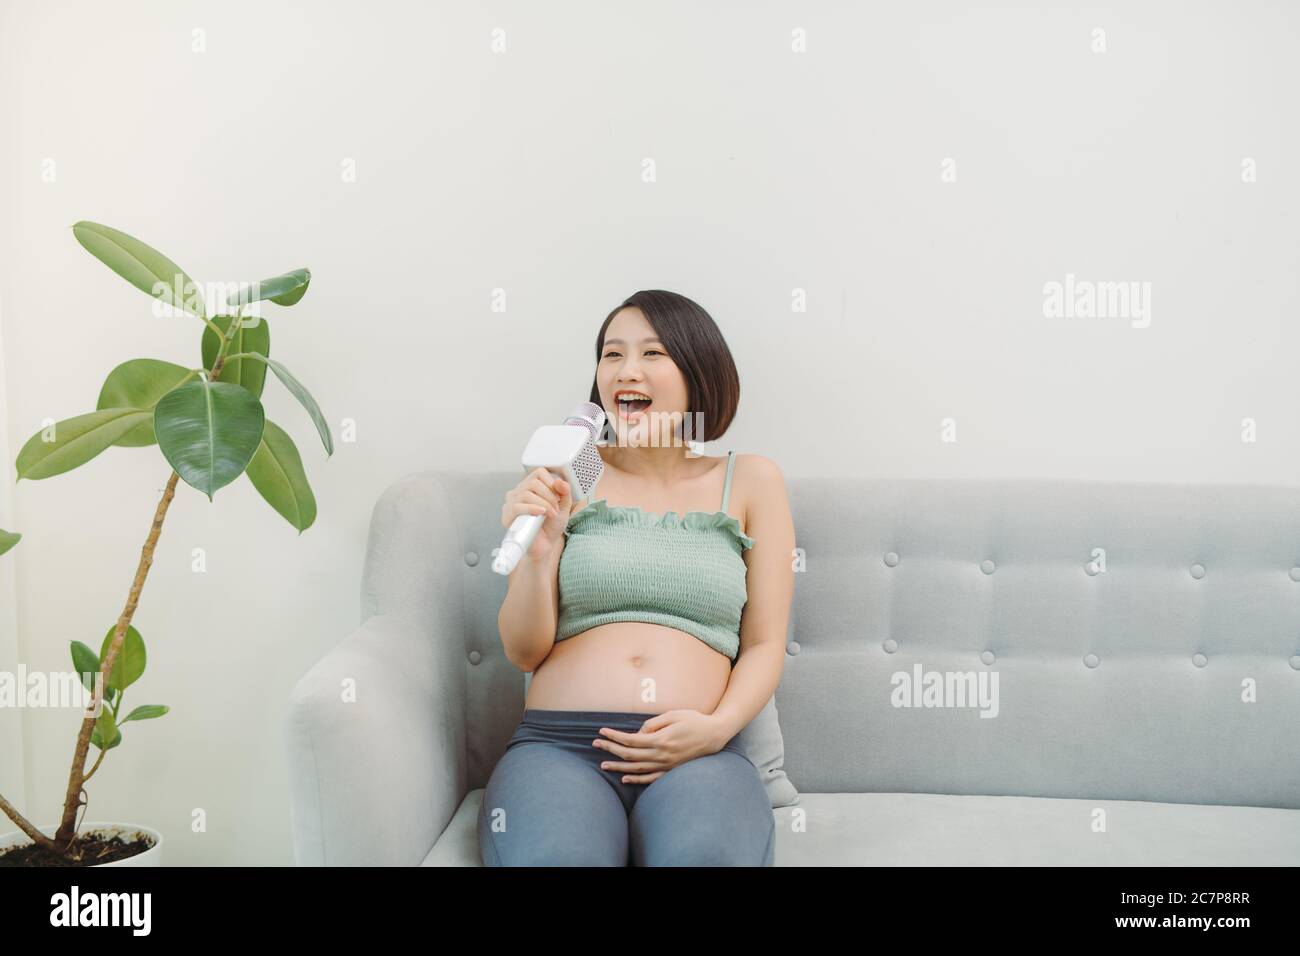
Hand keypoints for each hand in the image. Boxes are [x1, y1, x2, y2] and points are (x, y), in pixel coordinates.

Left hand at [592, 709, 727, 784]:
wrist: (714, 735)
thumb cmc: (694, 720)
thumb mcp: (674, 715)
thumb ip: (654, 724)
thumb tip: (639, 733)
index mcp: (661, 740)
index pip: (630, 740)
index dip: (614, 736)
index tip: (601, 731)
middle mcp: (662, 755)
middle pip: (630, 755)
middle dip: (610, 750)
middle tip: (595, 744)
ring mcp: (666, 765)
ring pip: (637, 769)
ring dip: (618, 767)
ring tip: (603, 765)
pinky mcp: (671, 770)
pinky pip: (650, 778)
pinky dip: (636, 780)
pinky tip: (625, 778)